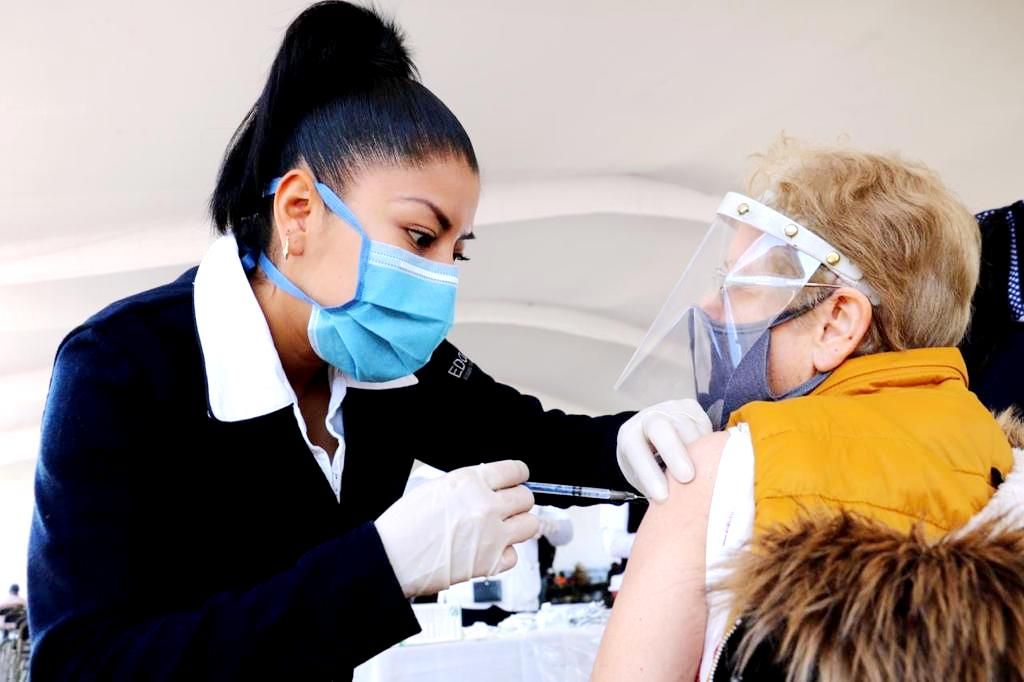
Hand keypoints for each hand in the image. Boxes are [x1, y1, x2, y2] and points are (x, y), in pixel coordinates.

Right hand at [375, 460, 538, 596]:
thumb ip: (468, 485)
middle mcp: (486, 506)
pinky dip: (504, 554)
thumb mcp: (435, 486)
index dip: (518, 475)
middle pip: (526, 498)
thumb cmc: (405, 524)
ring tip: (502, 529)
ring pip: (530, 525)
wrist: (391, 558)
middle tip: (507, 507)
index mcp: (470, 482)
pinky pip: (514, 555)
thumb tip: (489, 486)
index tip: (518, 479)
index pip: (515, 470)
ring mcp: (492, 535)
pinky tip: (488, 551)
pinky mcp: (490, 563)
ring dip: (518, 526)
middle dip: (518, 501)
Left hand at [616, 399, 711, 502]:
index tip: (662, 496)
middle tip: (687, 477)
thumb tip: (676, 511)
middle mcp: (650, 418)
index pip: (636, 449)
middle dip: (674, 453)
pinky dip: (712, 444)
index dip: (649, 473)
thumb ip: (655, 486)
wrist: (652, 437)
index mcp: (630, 435)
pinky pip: (705, 425)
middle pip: (661, 429)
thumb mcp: (643, 476)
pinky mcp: (692, 408)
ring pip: (688, 426)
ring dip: (700, 451)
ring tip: (708, 473)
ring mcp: (672, 410)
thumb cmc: (647, 464)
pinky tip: (716, 459)